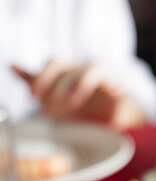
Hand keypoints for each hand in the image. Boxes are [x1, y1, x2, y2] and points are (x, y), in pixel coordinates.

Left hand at [13, 62, 145, 129]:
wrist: (109, 116)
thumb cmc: (81, 103)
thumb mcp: (53, 96)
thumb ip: (34, 81)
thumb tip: (11, 65)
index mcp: (68, 70)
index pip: (52, 64)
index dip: (42, 79)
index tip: (34, 97)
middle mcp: (83, 69)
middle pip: (67, 66)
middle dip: (56, 84)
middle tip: (51, 106)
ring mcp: (101, 77)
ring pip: (89, 70)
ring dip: (78, 85)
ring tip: (74, 102)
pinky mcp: (118, 87)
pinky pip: (117, 83)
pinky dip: (116, 86)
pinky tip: (114, 91)